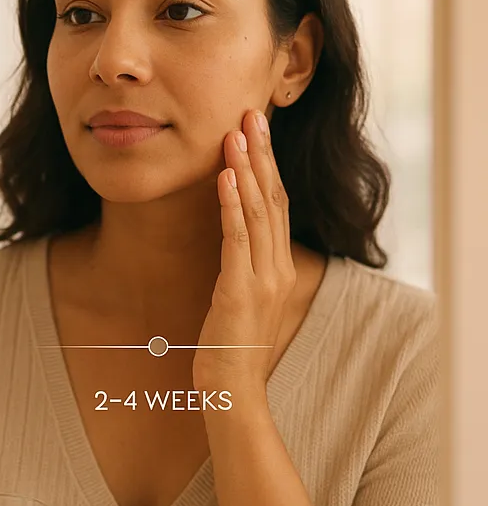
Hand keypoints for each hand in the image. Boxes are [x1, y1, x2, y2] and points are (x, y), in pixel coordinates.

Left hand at [193, 108, 295, 396]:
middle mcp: (278, 268)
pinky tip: (226, 178)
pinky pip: (238, 240)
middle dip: (261, 155)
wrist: (232, 391)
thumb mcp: (241, 301)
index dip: (268, 167)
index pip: (278, 206)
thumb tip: (231, 244)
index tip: (256, 132)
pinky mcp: (240, 292)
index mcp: (279, 268)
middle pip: (274, 199)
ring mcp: (263, 279)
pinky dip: (233, 206)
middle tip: (251, 114)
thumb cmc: (231, 349)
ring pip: (259, 212)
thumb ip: (242, 270)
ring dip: (247, 170)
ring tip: (236, 133)